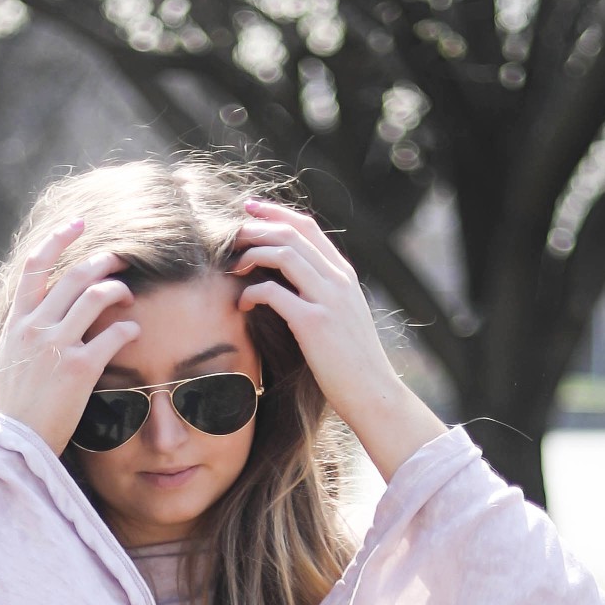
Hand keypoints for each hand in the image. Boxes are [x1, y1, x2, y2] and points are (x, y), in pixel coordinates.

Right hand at [0, 220, 139, 453]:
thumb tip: (40, 311)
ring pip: (96, 297)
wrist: (15, 442)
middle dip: (103, 262)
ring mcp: (57, 345)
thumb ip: (24, 331)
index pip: (34, 265)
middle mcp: (35, 326)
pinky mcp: (79, 368)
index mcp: (17, 321)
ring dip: (119, 291)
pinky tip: (134, 331)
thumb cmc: (16, 406)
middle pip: (75, 275)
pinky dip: (128, 328)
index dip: (58, 238)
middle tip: (120, 260)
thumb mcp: (9, 358)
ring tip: (129, 297)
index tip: (78, 224)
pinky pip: (113, 335)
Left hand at [233, 197, 446, 479]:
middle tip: (230, 234)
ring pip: (283, 253)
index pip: (307, 226)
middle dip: (255, 227)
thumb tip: (294, 286)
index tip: (250, 210)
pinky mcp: (314, 324)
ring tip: (232, 266)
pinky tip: (242, 304)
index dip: (275, 212)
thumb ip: (324, 295)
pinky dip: (252, 292)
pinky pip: (274, 292)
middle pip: (291, 232)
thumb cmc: (354, 364)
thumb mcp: (344, 319)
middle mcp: (338, 280)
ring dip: (251, 253)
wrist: (375, 394)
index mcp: (344, 275)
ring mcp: (328, 299)